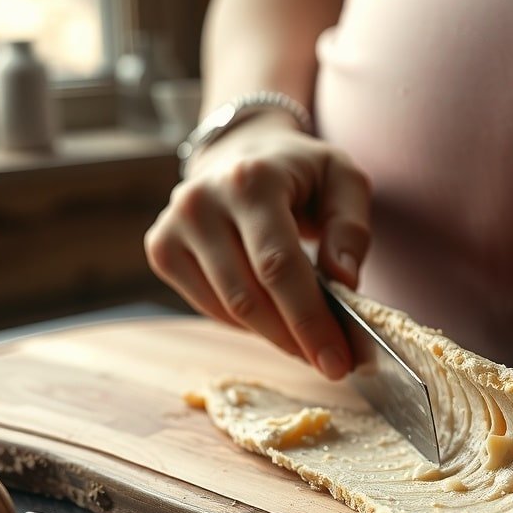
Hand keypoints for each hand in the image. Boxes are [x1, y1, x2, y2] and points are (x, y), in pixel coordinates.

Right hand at [144, 112, 370, 378]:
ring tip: (309, 338)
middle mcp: (201, 201)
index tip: (338, 361)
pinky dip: (246, 322)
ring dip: (274, 335)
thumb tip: (344, 283)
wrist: (240, 150)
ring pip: (228, 310)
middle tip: (331, 363)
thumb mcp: (343, 180)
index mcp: (250, 180)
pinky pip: (209, 307)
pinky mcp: (161, 249)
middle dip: (294, 339)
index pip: (278, 265)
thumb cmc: (300, 172)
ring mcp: (173, 227)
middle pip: (249, 297)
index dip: (309, 320)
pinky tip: (274, 314)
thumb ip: (350, 229)